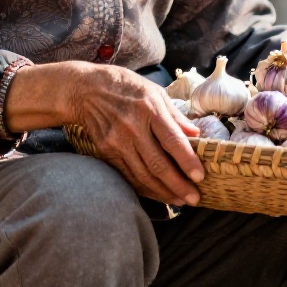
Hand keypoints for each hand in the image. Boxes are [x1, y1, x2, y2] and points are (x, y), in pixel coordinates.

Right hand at [51, 62, 203, 205]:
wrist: (86, 89)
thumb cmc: (126, 86)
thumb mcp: (155, 92)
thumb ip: (175, 115)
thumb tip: (196, 134)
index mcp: (150, 109)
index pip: (172, 140)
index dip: (187, 161)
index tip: (200, 177)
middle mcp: (133, 127)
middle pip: (158, 164)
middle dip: (178, 185)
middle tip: (194, 199)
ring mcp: (117, 141)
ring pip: (143, 175)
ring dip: (163, 192)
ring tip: (180, 200)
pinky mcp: (106, 151)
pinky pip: (128, 175)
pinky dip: (144, 188)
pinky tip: (158, 194)